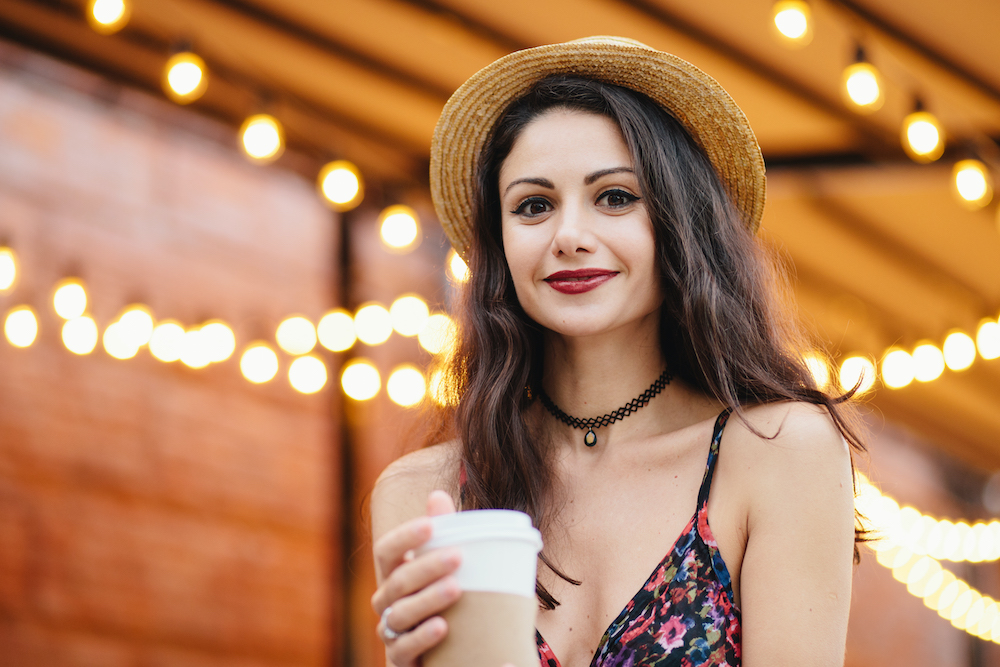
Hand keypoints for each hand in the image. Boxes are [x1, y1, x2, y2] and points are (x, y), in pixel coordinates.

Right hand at [372, 490, 461, 666]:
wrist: (445, 648)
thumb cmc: (444, 598)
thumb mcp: (446, 568)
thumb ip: (443, 535)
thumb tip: (438, 494)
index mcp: (394, 573)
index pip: (387, 550)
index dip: (405, 537)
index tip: (431, 525)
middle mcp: (387, 600)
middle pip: (398, 581)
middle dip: (427, 567)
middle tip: (458, 556)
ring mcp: (391, 630)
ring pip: (401, 613)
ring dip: (428, 599)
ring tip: (456, 589)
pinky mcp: (399, 658)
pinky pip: (404, 649)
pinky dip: (422, 637)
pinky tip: (443, 626)